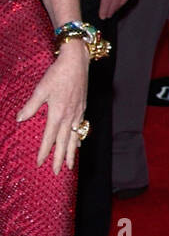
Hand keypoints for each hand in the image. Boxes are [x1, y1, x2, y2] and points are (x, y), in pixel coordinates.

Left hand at [16, 40, 88, 174]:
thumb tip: (19, 119)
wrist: (77, 62)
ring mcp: (78, 113)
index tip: (40, 163)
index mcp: (57, 113)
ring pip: (74, 138)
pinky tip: (77, 144)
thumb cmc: (57, 74)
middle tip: (56, 172)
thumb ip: (31, 106)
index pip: (49, 138)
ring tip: (69, 166)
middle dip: (59, 159)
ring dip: (71, 153)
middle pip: (64, 142)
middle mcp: (69, 116)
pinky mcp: (82, 108)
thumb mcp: (40, 89)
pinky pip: (81, 129)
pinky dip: (78, 139)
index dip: (44, 151)